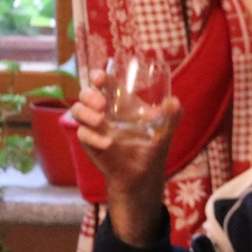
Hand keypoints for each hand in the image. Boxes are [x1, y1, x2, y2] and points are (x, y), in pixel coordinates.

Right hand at [71, 69, 181, 243]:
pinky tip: (108, 143)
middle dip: (90, 94)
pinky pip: (82, 134)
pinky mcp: (90, 143)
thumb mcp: (165, 130)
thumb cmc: (152, 147)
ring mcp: (95, 127)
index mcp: (122, 103)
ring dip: (86, 113)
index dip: (99, 76)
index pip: (105, 82)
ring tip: (102, 122)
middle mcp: (105, 111)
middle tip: (102, 104)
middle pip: (85, 93)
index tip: (101, 78)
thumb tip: (174, 102)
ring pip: (77, 110)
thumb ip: (172, 116)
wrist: (143, 174)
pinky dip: (93, 137)